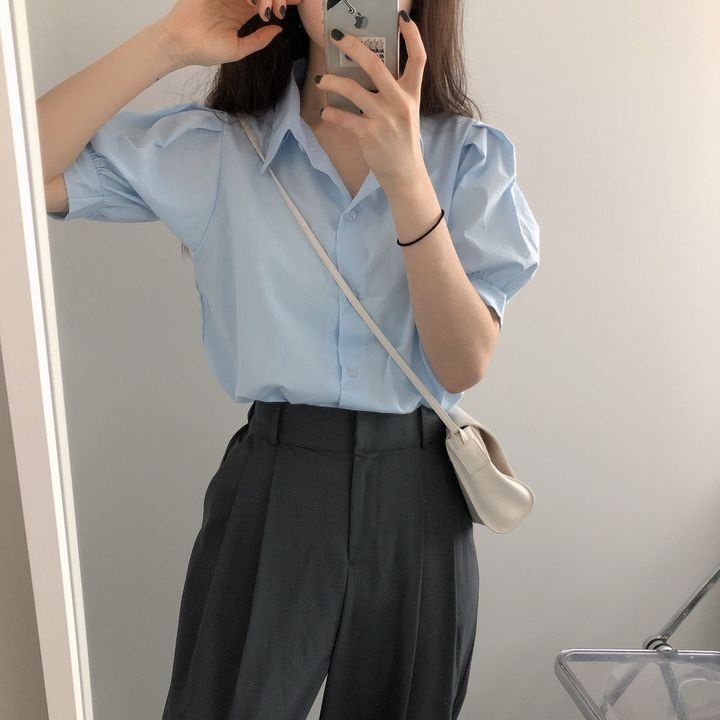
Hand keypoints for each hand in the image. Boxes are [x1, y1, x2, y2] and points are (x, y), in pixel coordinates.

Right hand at [158, 0, 301, 67]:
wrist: (181, 44)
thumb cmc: (206, 50)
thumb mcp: (239, 49)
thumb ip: (259, 40)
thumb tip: (279, 29)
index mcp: (243, 11)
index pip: (267, 1)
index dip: (282, 0)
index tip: (298, 2)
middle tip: (283, 5)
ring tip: (264, 7)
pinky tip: (253, 1)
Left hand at [317, 12, 426, 190]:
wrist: (404, 173)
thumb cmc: (402, 140)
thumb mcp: (406, 112)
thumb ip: (394, 92)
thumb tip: (369, 70)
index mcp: (411, 94)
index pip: (419, 59)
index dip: (413, 37)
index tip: (402, 19)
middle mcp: (399, 103)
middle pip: (376, 65)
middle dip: (353, 46)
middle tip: (336, 36)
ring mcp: (383, 118)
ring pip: (352, 89)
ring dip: (331, 81)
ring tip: (320, 80)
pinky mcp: (369, 134)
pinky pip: (343, 118)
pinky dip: (331, 113)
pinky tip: (326, 113)